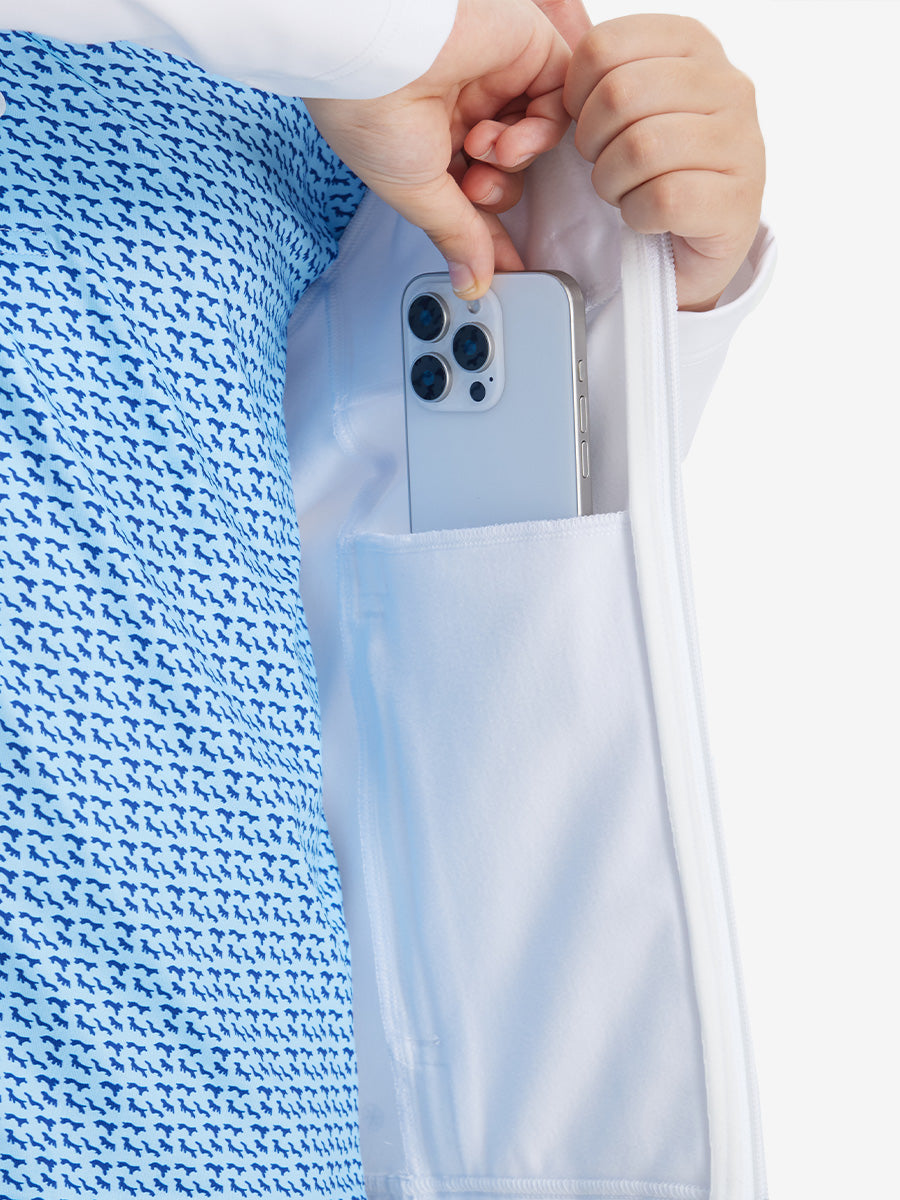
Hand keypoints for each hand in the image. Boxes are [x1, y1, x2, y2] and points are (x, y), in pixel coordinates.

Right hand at [305, 0, 571, 298]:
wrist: (375, 46)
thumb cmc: (370, 106)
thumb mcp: (415, 191)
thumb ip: (456, 234)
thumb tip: (473, 281)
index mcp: (429, 139)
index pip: (477, 194)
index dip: (492, 231)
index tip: (510, 266)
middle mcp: (462, 107)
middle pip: (510, 170)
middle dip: (497, 191)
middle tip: (475, 187)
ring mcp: (494, 77)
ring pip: (537, 138)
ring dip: (515, 160)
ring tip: (484, 149)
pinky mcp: (525, 48)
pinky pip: (560, 102)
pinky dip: (542, 131)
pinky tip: (508, 136)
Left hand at [564, 15, 765, 309]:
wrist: (695, 243)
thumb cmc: (653, 167)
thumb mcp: (628, 103)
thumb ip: (600, 63)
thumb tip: (555, 6)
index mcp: (695, 45)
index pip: (604, 46)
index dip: (575, 95)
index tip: (585, 123)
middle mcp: (728, 84)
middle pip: (620, 94)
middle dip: (593, 142)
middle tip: (603, 164)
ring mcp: (741, 142)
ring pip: (641, 149)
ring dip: (613, 182)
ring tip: (625, 190)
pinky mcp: (737, 200)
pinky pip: (663, 198)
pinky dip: (638, 215)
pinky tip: (646, 216)